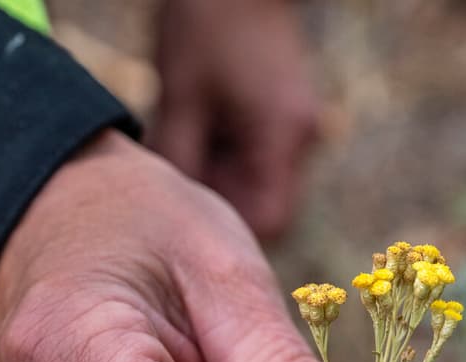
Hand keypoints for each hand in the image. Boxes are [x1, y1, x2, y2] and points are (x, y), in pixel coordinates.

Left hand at [148, 0, 318, 239]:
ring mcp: (295, 129)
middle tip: (179, 176)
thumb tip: (165, 215)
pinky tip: (201, 126)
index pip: (270, 222)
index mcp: (281, 138)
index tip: (190, 218)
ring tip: (187, 141)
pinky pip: (258, 158)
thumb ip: (177, 157)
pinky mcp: (285, 117)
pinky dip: (228, 156)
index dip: (230, 230)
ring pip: (259, 184)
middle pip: (266, 207)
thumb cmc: (207, 26)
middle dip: (222, 203)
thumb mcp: (181, 95)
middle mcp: (299, 141)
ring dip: (222, 178)